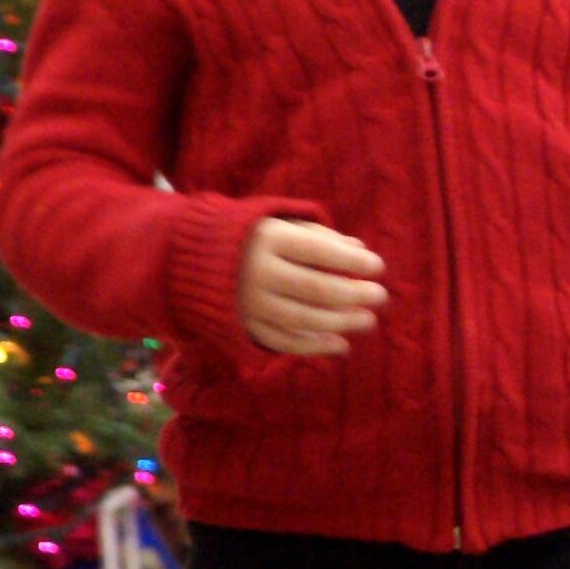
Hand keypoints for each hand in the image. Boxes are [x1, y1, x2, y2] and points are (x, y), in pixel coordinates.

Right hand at [238, 219, 387, 357]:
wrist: (188, 258)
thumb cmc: (249, 236)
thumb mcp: (280, 223)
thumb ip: (320, 234)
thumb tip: (361, 248)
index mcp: (267, 239)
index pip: (318, 251)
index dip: (351, 260)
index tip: (378, 267)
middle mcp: (257, 272)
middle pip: (315, 289)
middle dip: (353, 294)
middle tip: (381, 297)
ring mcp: (249, 303)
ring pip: (303, 319)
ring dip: (341, 323)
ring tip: (369, 320)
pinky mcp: (243, 326)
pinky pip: (283, 341)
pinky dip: (314, 346)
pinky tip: (341, 345)